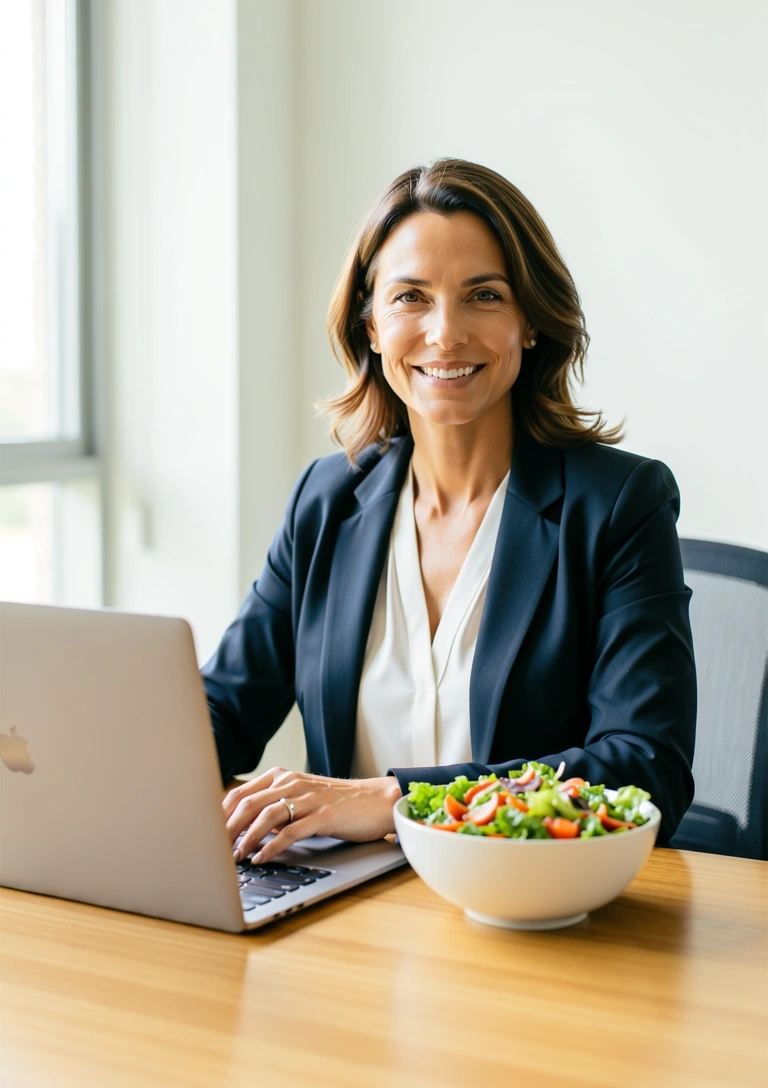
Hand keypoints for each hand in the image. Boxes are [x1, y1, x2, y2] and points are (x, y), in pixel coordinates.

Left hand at [223, 767, 402, 863]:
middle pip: (248, 803)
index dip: (220, 814)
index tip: (205, 833)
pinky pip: (291, 831)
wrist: (376, 801)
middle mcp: (292, 782)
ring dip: (246, 838)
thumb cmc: (337, 803)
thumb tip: (244, 829)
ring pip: (266, 815)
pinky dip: (272, 847)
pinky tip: (262, 858)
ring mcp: (308, 798)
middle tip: (213, 849)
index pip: (240, 792)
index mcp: (283, 776)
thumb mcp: (301, 798)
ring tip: (234, 857)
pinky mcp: (323, 815)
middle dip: (226, 829)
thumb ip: (275, 807)